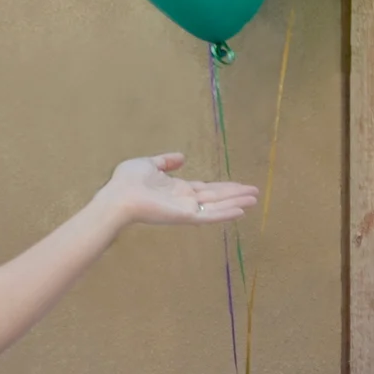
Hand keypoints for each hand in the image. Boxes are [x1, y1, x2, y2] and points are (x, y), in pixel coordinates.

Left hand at [99, 153, 259, 227]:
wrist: (118, 196)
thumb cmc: (127, 181)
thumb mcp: (148, 164)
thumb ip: (165, 162)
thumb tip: (182, 157)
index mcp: (177, 189)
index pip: (206, 189)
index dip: (224, 187)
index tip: (239, 185)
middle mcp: (185, 200)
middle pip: (217, 196)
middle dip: (236, 194)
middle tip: (255, 192)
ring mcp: (187, 209)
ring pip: (217, 206)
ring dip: (236, 202)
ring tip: (255, 200)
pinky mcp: (185, 216)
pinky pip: (209, 215)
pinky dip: (225, 213)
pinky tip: (241, 211)